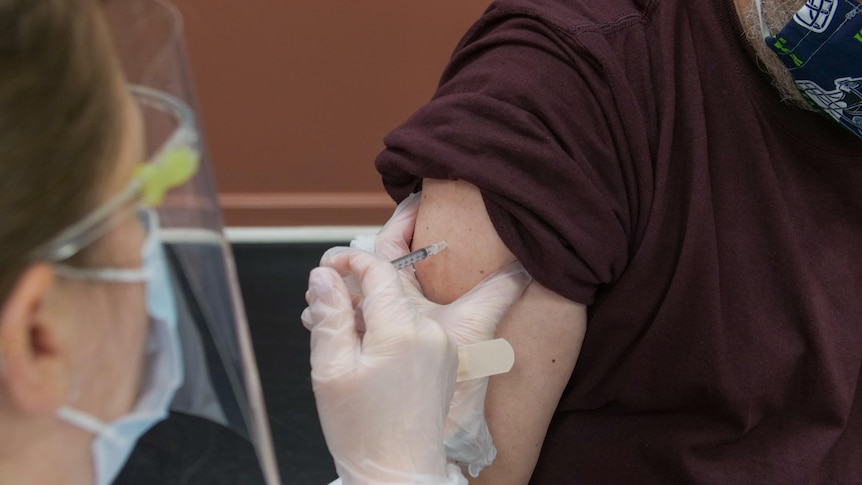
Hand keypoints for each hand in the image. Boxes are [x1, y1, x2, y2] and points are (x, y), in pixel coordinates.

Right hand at [302, 248, 466, 484]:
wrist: (399, 474)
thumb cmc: (364, 432)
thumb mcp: (331, 370)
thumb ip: (328, 315)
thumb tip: (323, 275)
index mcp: (403, 331)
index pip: (378, 270)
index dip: (348, 260)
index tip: (325, 265)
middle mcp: (430, 333)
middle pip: (387, 290)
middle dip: (350, 291)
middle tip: (317, 308)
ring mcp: (441, 347)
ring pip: (397, 310)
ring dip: (365, 313)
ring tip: (333, 336)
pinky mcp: (444, 361)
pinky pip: (411, 330)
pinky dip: (384, 330)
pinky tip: (359, 350)